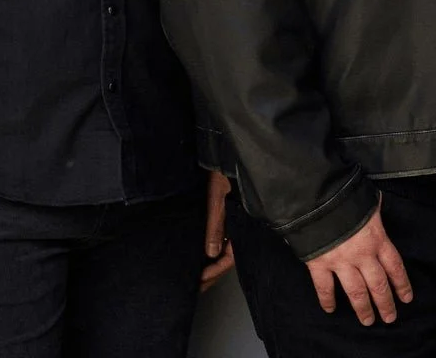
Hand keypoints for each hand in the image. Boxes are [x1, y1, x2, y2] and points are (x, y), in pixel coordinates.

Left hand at [200, 170, 234, 290]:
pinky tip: (201, 254)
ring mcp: (232, 220)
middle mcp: (238, 224)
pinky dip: (211, 249)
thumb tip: (211, 253)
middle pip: (226, 256)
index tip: (198, 281)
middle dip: (212, 273)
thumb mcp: (217, 199)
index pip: (228, 258)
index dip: (214, 272)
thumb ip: (216, 226)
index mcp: (240, 223)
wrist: (225, 149)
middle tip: (195, 286)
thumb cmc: (225, 170)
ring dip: (210, 262)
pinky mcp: (227, 213)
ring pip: (223, 249)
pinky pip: (221, 238)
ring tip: (195, 275)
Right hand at [305, 200, 411, 325]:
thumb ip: (375, 211)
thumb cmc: (346, 198)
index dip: (402, 284)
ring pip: (355, 292)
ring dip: (362, 308)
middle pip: (378, 285)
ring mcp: (341, 261)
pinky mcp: (319, 264)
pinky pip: (324, 287)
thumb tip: (379, 205)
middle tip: (389, 318)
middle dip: (385, 304)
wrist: (317, 199)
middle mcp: (362, 255)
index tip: (406, 299)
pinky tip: (330, 310)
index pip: (395, 267)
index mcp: (377, 240)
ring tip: (367, 321)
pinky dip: (327, 300)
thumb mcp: (368, 202)